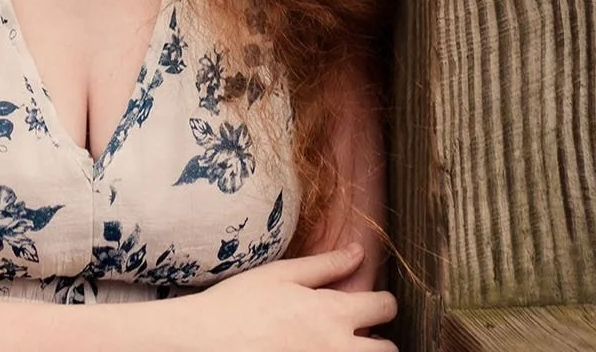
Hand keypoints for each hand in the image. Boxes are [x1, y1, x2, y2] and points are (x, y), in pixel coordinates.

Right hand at [184, 243, 397, 351]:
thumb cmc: (239, 303)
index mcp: (333, 313)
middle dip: (378, 338)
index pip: (385, 306)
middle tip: (355, 331)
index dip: (381, 300)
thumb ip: (326, 265)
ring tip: (337, 344)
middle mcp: (338, 347)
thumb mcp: (281, 275)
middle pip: (389, 349)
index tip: (369, 301)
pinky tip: (315, 351)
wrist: (207, 341)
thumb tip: (359, 252)